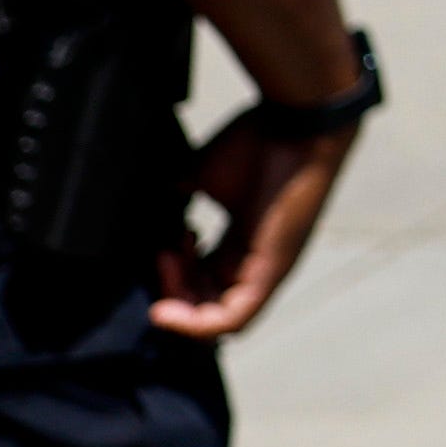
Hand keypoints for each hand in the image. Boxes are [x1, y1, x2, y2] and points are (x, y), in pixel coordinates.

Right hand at [151, 106, 360, 339]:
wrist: (297, 120)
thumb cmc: (258, 141)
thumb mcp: (201, 176)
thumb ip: (175, 199)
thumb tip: (148, 217)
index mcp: (243, 242)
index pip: (201, 282)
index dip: (172, 274)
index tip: (160, 243)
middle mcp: (257, 262)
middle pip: (205, 303)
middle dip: (171, 288)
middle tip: (161, 252)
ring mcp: (268, 269)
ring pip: (216, 319)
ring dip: (179, 303)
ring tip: (165, 262)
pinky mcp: (273, 271)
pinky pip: (235, 319)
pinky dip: (196, 326)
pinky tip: (166, 311)